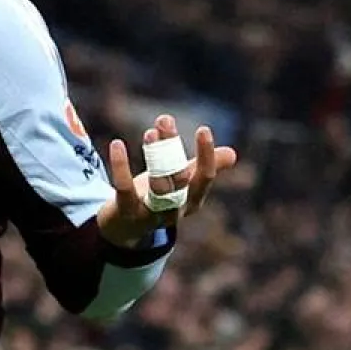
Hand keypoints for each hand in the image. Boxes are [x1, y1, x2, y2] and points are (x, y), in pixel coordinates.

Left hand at [98, 115, 237, 247]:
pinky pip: (125, 189)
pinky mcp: (126, 213)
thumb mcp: (181, 183)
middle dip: (172, 147)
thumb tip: (232, 153)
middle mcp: (175, 210)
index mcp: (191, 200)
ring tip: (150, 132)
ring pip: (158, 185)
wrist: (124, 230)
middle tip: (165, 120)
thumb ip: (201, 168)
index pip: (204, 178)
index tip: (203, 129)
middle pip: (179, 178)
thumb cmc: (156, 200)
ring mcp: (151, 214)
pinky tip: (117, 144)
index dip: (206, 155)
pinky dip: (121, 167)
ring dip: (154, 155)